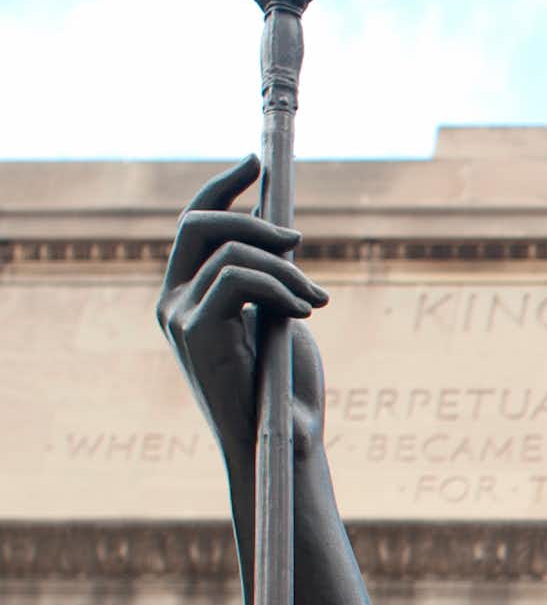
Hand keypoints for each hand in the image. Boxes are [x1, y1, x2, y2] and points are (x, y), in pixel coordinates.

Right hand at [155, 153, 328, 487]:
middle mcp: (173, 301)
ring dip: (284, 268)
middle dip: (256, 221)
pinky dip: (277, 286)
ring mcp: (178, 316)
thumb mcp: (280, 318)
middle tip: (302, 241)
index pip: (195, 223)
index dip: (223, 186)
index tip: (257, 161)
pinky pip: (235, 280)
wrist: (281, 443)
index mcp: (188, 294)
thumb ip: (269, 276)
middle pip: (200, 224)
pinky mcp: (193, 331)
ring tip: (316, 299)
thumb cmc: (286, 390)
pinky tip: (306, 310)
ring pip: (229, 253)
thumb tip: (281, 228)